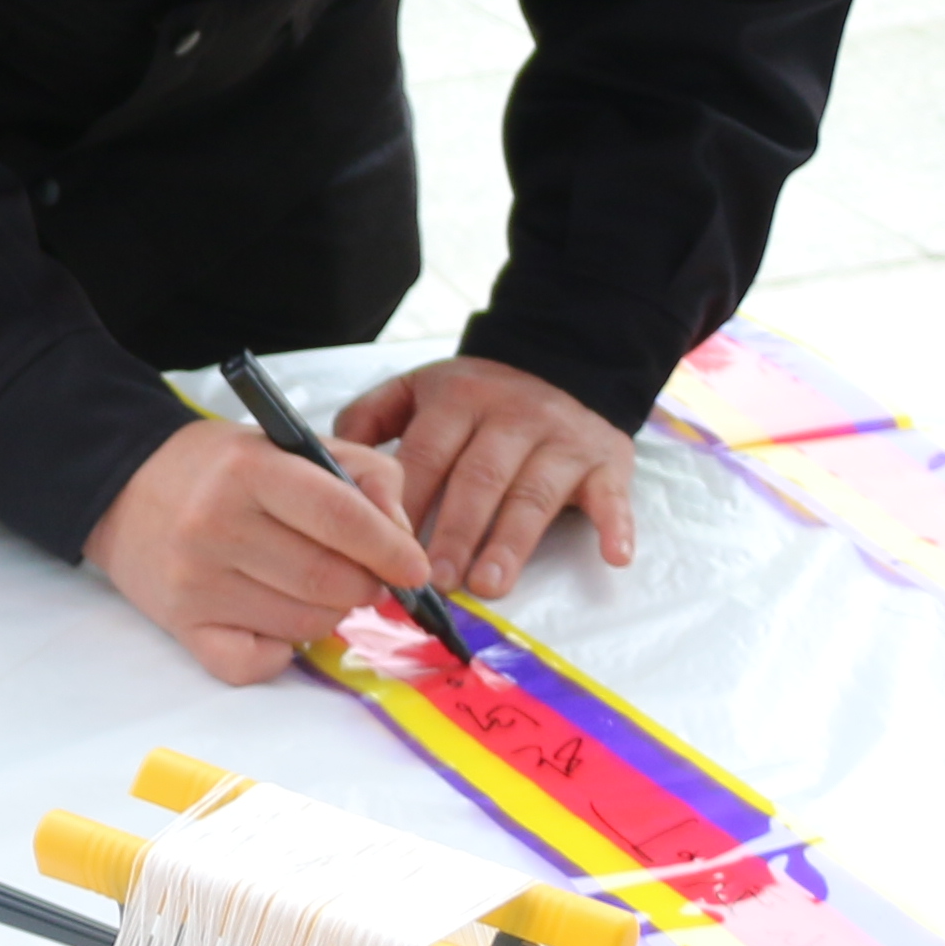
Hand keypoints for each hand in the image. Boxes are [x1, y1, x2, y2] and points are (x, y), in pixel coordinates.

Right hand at [83, 414, 429, 686]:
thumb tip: (401, 535)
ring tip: (316, 587)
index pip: (340, 517)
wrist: (126, 489)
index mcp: (249, 470)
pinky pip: (257, 665)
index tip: (415, 568)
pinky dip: (282, 653)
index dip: (391, 549)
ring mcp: (195, 583)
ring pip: (303, 626)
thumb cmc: (221, 469)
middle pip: (328, 581)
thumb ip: (363, 473)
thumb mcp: (291, 445)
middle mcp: (215, 526)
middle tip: (366, 575)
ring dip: (329, 614)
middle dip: (366, 586)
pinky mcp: (182, 627)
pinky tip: (276, 621)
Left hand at [333, 357, 635, 593]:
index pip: (426, 453)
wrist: (564, 359)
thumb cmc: (478, 395)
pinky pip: (611, 495)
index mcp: (457, 398)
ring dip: (511, 543)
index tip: (381, 547)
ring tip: (488, 586)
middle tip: (434, 581)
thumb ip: (371, 417)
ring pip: (533, 494)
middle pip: (478, 478)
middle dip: (454, 532)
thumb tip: (328, 459)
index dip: (405, 502)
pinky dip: (616, 526)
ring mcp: (560, 439)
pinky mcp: (605, 460)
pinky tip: (614, 557)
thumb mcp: (419, 387)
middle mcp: (510, 415)